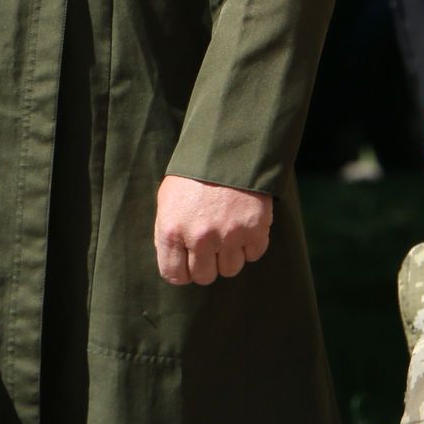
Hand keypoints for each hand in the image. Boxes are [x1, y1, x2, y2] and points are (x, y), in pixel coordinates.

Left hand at [154, 176, 271, 284]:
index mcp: (172, 230)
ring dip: (231, 255)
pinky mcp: (255, 228)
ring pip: (231, 269)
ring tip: (229, 233)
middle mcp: (199, 237)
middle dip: (208, 264)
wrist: (228, 147)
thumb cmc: (194, 175)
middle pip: (205, 276)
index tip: (189, 262)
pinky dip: (252, 244)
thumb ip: (168, 233)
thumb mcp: (168, 200)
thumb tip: (176, 261)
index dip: (183, 271)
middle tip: (211, 246)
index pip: (174, 275)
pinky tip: (245, 226)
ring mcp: (229, 234)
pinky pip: (254, 254)